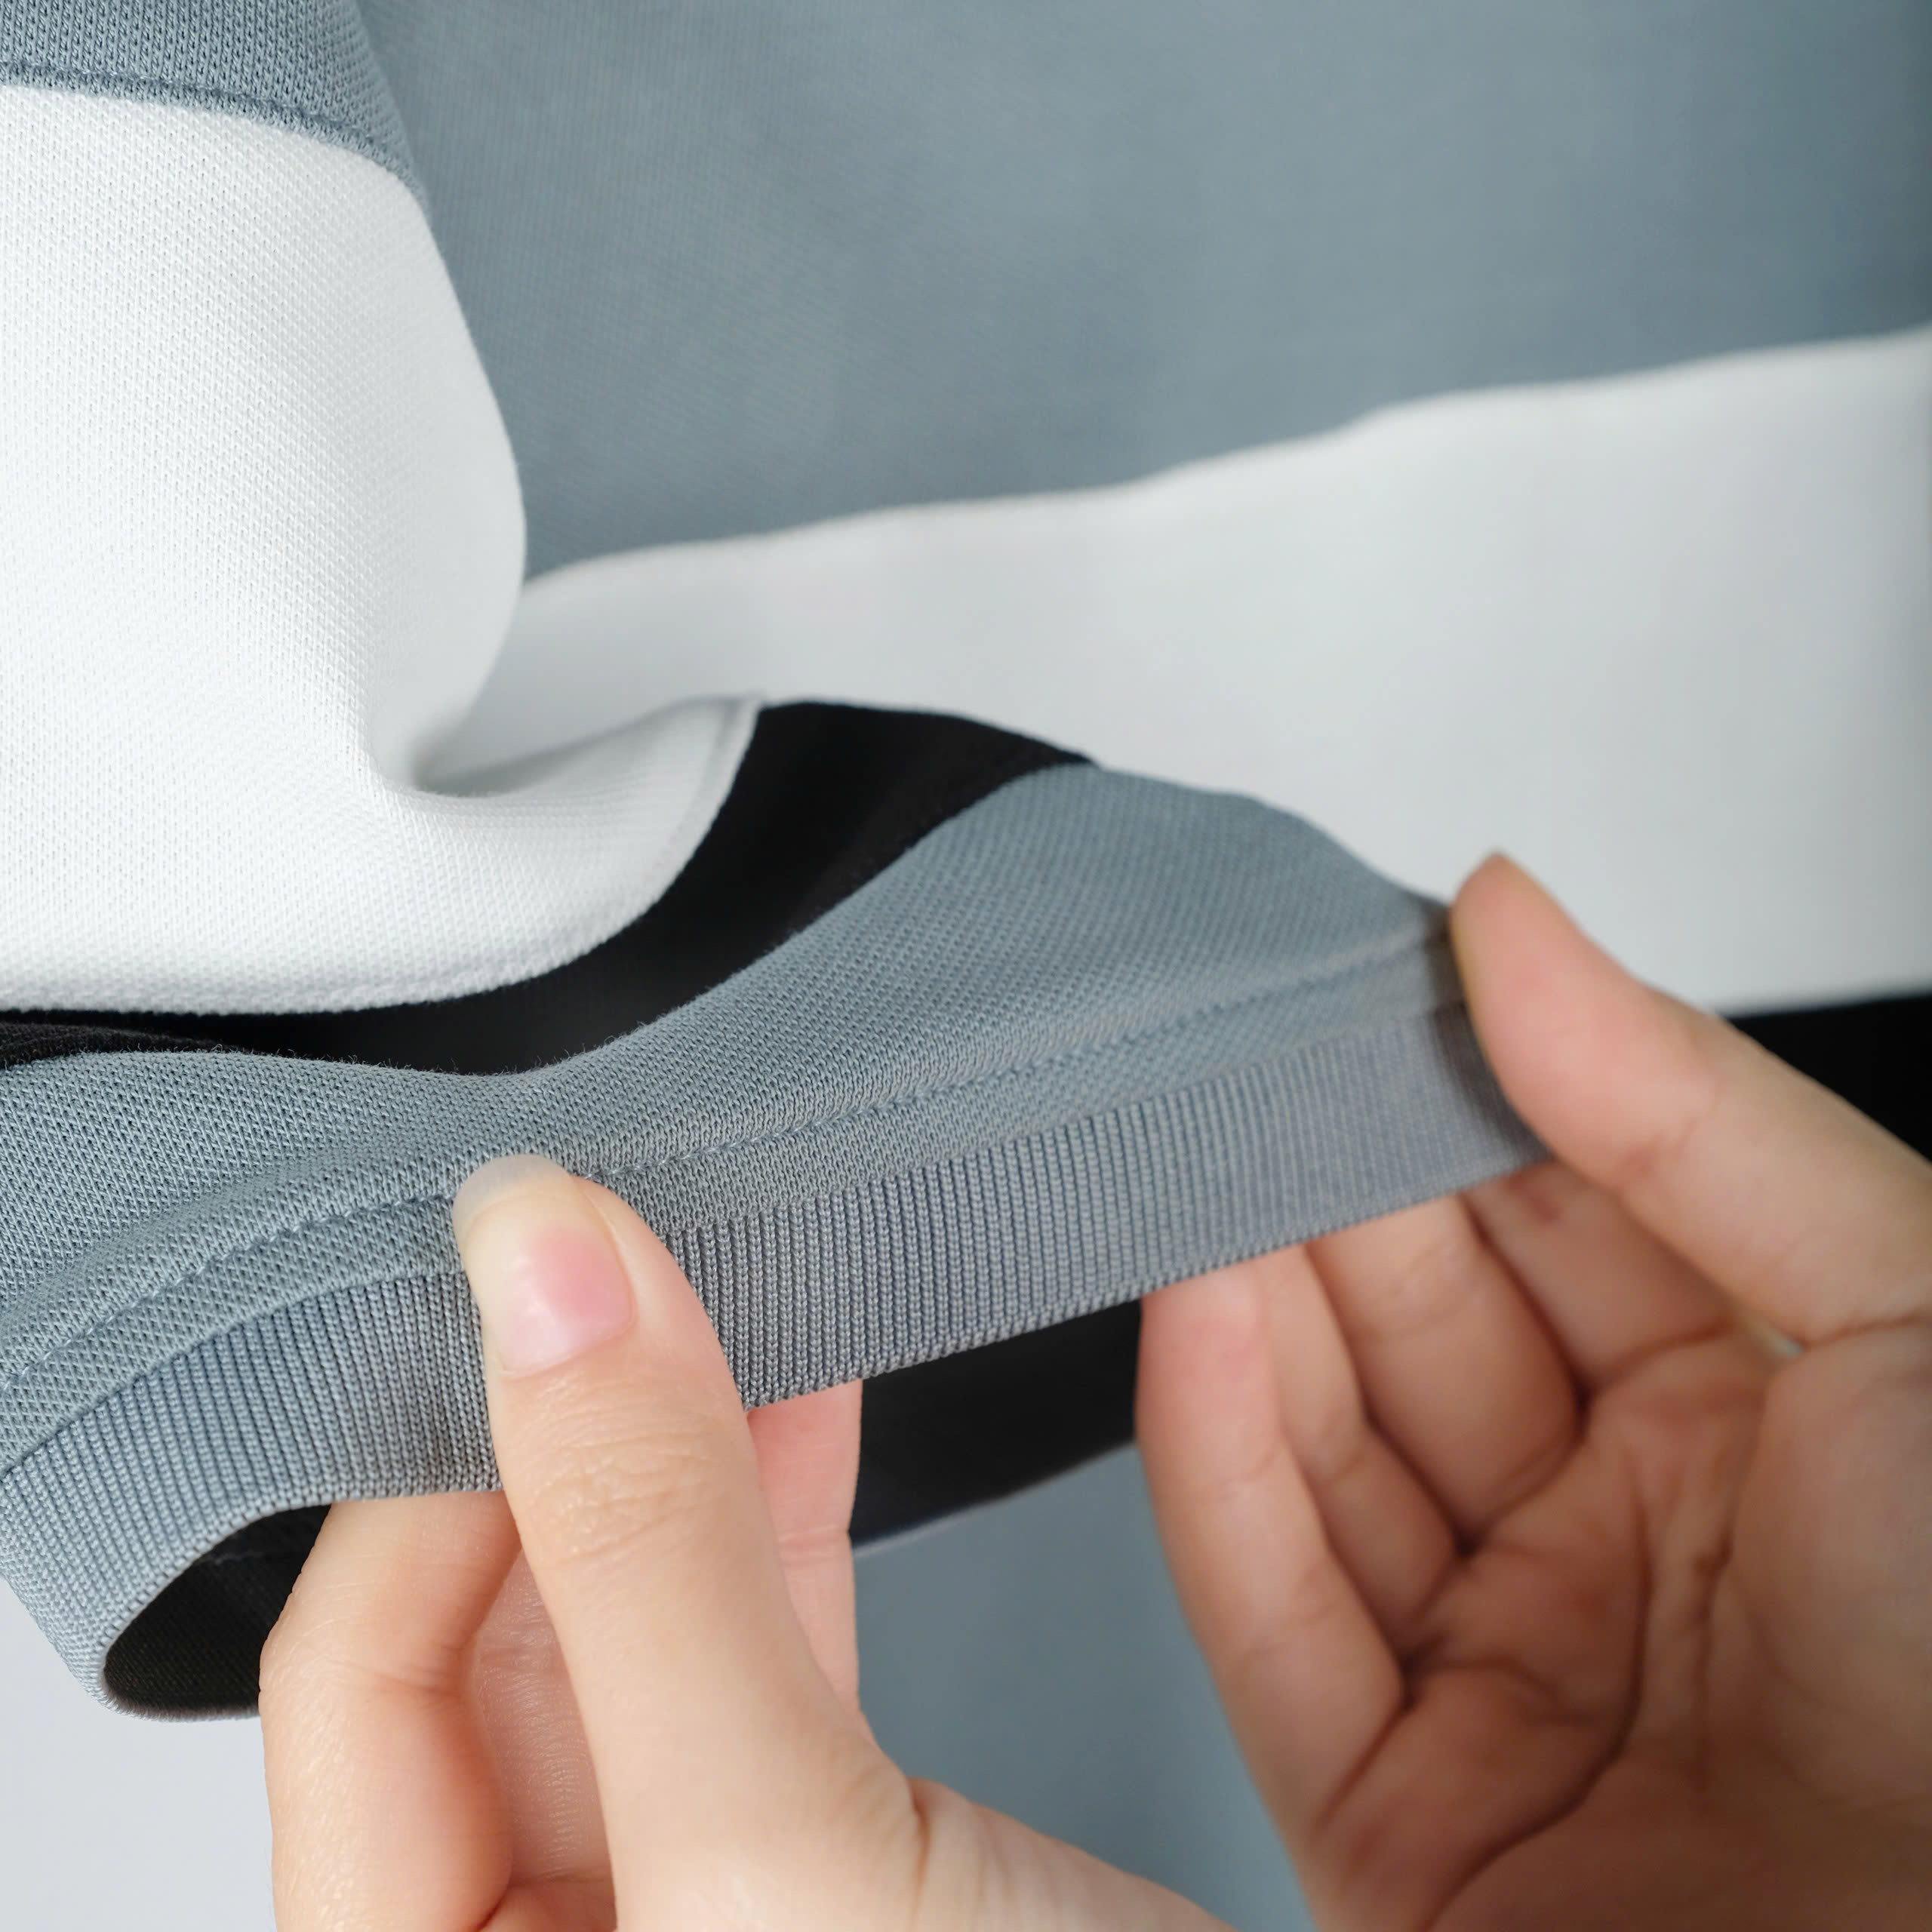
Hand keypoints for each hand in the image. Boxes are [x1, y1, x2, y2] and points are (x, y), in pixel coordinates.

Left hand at [259, 1167, 1226, 1927]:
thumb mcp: (785, 1857)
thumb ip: (648, 1556)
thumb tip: (543, 1270)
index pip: (354, 1680)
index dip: (447, 1464)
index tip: (549, 1275)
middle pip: (476, 1641)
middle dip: (567, 1437)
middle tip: (635, 1256)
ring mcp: (675, 1910)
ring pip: (623, 1625)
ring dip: (679, 1449)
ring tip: (729, 1287)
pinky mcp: (803, 1862)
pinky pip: (745, 1649)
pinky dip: (775, 1507)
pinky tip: (802, 1393)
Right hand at [1135, 854, 1931, 1929]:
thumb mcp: (1905, 1315)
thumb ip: (1687, 1109)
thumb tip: (1512, 917)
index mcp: (1762, 1419)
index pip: (1554, 1212)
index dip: (1446, 1091)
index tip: (1345, 979)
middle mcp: (1626, 1542)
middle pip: (1419, 1328)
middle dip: (1320, 1188)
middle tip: (1226, 1057)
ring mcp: (1503, 1678)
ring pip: (1330, 1456)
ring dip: (1250, 1303)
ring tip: (1182, 1160)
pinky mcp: (1392, 1811)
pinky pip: (1277, 1615)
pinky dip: (1220, 1466)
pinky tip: (1188, 1318)